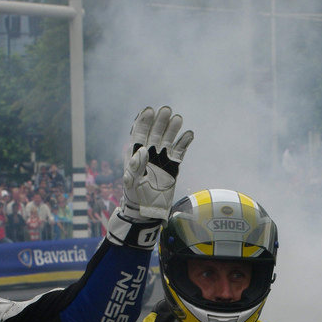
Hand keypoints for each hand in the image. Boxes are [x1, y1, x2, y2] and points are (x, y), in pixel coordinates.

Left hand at [122, 106, 193, 221]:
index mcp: (135, 153)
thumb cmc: (134, 195)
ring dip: (173, 129)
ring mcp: (162, 158)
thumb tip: (143, 150)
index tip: (150, 111)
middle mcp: (149, 152)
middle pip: (155, 132)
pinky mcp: (173, 166)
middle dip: (160, 121)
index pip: (140, 132)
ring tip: (178, 119)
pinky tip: (188, 134)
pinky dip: (184, 143)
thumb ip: (136, 166)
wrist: (147, 210)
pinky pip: (179, 151)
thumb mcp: (132, 182)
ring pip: (168, 139)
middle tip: (167, 111)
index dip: (144, 121)